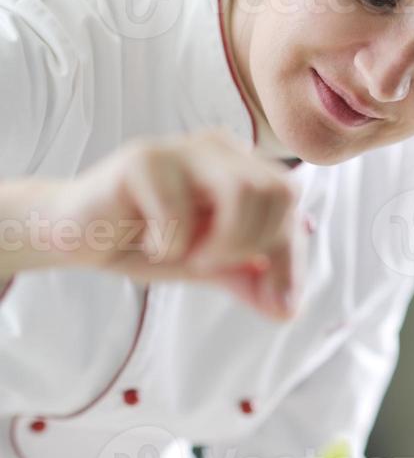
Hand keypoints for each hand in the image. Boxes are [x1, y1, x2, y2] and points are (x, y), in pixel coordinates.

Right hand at [50, 127, 308, 319]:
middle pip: (278, 190)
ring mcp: (180, 148)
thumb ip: (250, 279)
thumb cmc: (146, 243)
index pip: (289, 200)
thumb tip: (288, 310)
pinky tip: (149, 244)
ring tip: (189, 258)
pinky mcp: (142, 161)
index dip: (291, 257)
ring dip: (222, 243)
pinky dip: (170, 245)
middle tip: (214, 265)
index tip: (280, 306)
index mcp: (239, 163)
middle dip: (255, 245)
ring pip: (240, 192)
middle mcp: (216, 147)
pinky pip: (179, 213)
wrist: (78, 236)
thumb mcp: (208, 266)